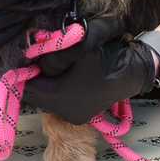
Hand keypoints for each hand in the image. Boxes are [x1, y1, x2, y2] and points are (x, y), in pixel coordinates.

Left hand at [22, 16, 157, 124]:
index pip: (27, 83)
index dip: (26, 66)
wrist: (133, 71)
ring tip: (54, 64)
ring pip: (45, 97)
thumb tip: (32, 54)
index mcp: (58, 97)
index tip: (30, 52)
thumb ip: (51, 51)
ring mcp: (71, 115)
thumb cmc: (106, 57)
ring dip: (45, 81)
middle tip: (39, 56)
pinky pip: (57, 101)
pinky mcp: (79, 114)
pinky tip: (64, 74)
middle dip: (34, 75)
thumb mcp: (78, 46)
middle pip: (34, 92)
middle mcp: (62, 111)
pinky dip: (56, 88)